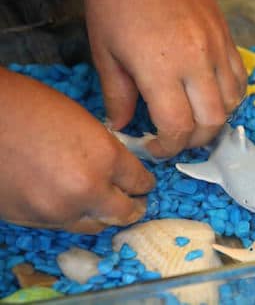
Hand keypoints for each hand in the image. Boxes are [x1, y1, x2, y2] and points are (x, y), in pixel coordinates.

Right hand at [0, 68, 154, 232]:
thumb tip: (116, 169)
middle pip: (123, 212)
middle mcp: (86, 190)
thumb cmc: (30, 106)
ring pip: (94, 225)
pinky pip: (64, 226)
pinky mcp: (32, 221)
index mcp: (104, 158)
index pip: (139, 181)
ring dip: (105, 217)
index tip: (146, 185)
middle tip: (137, 204)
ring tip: (109, 210)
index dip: (145, 183)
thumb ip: (105, 151)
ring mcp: (57, 210)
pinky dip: (74, 217)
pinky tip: (75, 207)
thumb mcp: (84, 122)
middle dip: (134, 207)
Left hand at [84, 0, 246, 157]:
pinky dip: (230, 96)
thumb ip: (117, 95)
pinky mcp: (227, 36)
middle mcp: (196, 61)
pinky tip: (212, 95)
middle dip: (194, 141)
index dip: (167, 147)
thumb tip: (123, 127)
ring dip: (215, 120)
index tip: (155, 147)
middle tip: (176, 139)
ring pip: (232, 102)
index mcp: (160, 68)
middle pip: (211, 121)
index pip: (177, 126)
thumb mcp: (104, 51)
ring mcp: (217, 47)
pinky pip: (241, 77)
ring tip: (195, 119)